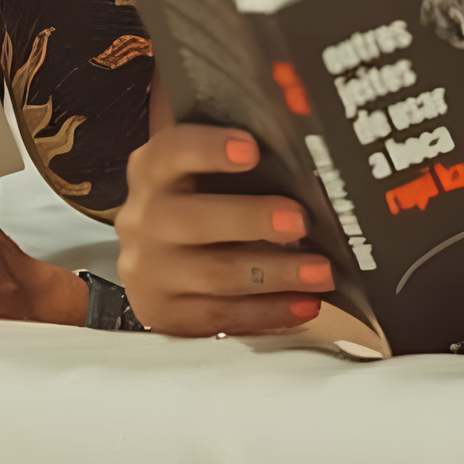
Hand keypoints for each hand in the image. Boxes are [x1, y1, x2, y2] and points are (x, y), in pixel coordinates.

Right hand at [115, 124, 333, 335]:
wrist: (156, 253)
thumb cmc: (197, 199)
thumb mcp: (202, 169)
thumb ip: (240, 156)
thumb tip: (303, 146)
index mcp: (151, 170)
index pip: (173, 150)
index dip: (209, 148)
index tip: (251, 149)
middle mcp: (143, 219)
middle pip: (193, 220)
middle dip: (252, 220)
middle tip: (300, 222)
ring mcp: (149, 272)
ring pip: (213, 275)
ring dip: (275, 274)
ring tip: (320, 271)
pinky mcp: (165, 315)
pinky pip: (220, 317)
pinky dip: (267, 311)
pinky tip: (303, 302)